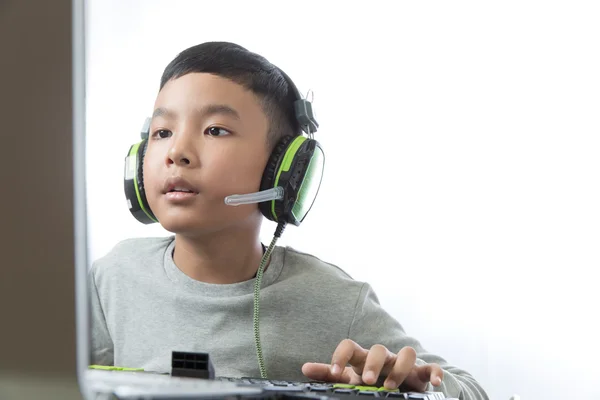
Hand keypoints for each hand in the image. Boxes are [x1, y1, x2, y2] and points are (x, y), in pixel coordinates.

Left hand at [302, 339, 442, 390]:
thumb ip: (328, 374)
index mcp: (362, 358)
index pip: (349, 347)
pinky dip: (435, 372)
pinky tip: (434, 383)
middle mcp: (383, 357)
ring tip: (391, 387)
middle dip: (373, 363)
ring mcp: (403, 363)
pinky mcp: (421, 373)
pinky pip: (431, 367)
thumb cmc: (370, 380)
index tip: (335, 373)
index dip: (340, 356)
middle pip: (377, 348)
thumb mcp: (349, 378)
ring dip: (399, 368)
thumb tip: (304, 368)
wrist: (400, 388)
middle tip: (367, 381)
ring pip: (406, 353)